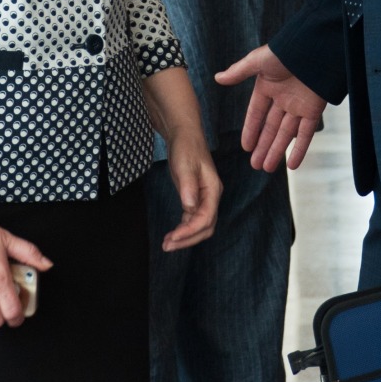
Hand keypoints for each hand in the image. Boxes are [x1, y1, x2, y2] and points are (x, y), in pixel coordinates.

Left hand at [159, 131, 221, 251]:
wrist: (184, 136)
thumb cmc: (186, 148)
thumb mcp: (185, 165)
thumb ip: (188, 186)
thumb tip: (190, 208)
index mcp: (213, 190)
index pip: (205, 218)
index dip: (190, 231)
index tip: (173, 237)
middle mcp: (211, 197)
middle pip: (205, 227)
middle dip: (188, 239)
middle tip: (167, 246)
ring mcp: (204, 198)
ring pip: (199, 226)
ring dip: (185, 237)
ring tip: (167, 243)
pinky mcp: (195, 198)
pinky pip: (193, 220)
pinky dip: (183, 229)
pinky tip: (172, 233)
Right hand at [215, 44, 325, 171]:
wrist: (314, 48)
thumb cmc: (285, 50)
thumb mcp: (257, 61)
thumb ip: (239, 72)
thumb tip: (218, 78)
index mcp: (268, 87)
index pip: (256, 114)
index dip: (250, 130)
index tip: (245, 146)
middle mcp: (282, 99)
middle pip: (270, 128)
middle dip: (263, 147)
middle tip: (255, 165)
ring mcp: (298, 106)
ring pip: (285, 134)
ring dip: (277, 152)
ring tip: (266, 168)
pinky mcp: (313, 110)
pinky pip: (306, 134)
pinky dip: (299, 149)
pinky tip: (292, 165)